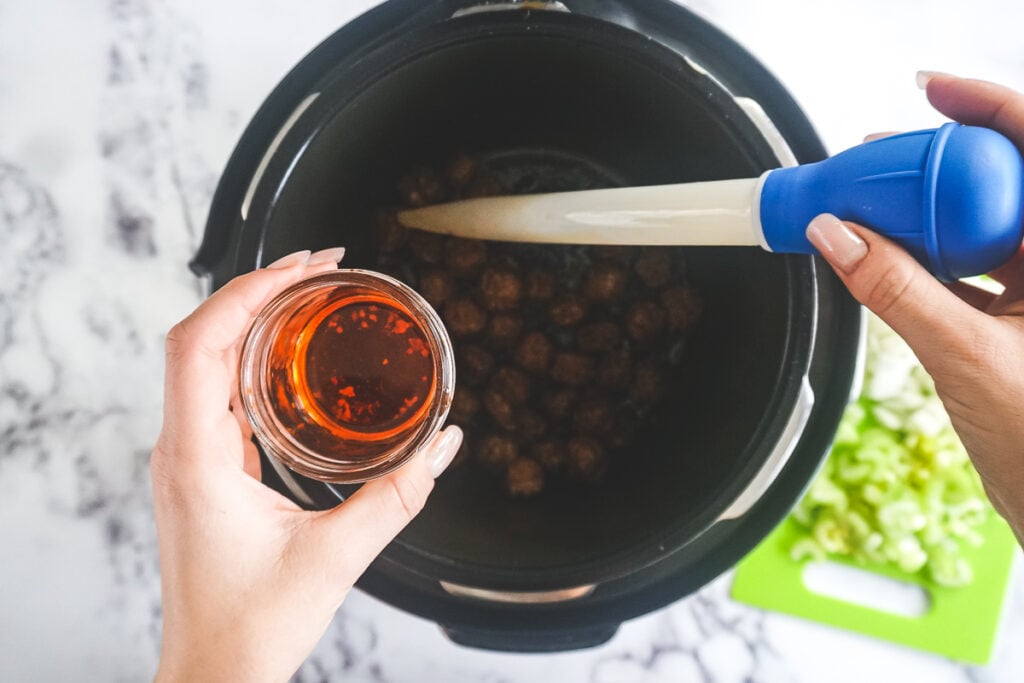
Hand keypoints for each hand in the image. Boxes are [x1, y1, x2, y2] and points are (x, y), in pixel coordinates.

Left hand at [151, 248, 462, 682]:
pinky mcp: (201, 470)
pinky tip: (291, 355)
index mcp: (197, 459)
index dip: (248, 290)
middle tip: (319, 266)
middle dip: (257, 289)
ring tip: (309, 294)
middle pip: (200, 337)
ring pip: (203, 360)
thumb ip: (398, 496)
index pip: (200, 343)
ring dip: (251, 318)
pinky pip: (215, 390)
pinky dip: (251, 356)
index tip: (303, 266)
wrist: (214, 672)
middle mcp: (180, 449)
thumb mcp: (337, 556)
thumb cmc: (251, 626)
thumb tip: (443, 445)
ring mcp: (186, 458)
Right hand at [805, 73, 1023, 542]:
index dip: (985, 109)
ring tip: (862, 210)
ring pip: (975, 224)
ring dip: (918, 215)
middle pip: (996, 182)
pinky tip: (878, 259)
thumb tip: (838, 235)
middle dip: (933, 163)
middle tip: (872, 165)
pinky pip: (961, 266)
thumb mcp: (968, 356)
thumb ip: (896, 291)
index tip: (929, 93)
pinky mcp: (1014, 314)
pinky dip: (917, 260)